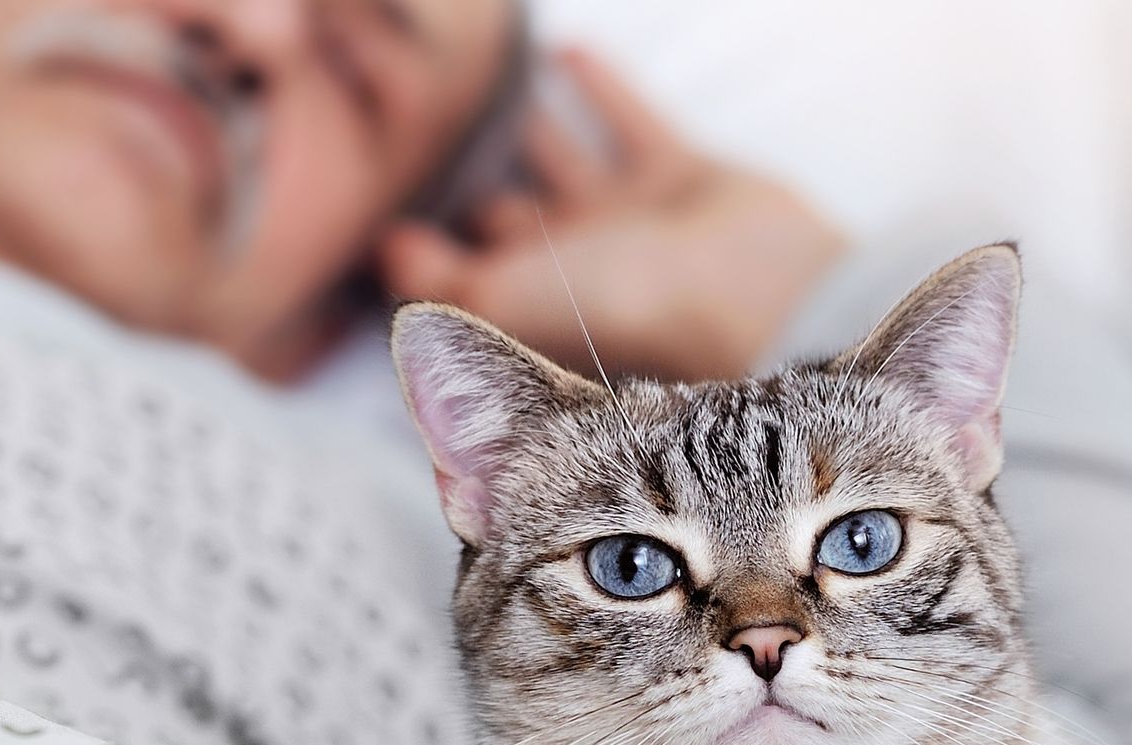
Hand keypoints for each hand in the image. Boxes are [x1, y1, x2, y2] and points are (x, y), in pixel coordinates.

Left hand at [379, 49, 846, 382]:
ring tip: (482, 78)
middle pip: (508, 214)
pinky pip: (631, 124)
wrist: (759, 292)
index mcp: (534, 302)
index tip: (372, 192)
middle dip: (468, 176)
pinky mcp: (682, 177)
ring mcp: (631, 219)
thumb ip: (442, 278)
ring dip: (529, 126)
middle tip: (414, 116)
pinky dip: (602, 89)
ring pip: (564, 163)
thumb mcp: (515, 299)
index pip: (460, 268)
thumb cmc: (635, 307)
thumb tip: (386, 251)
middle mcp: (577, 263)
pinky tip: (565, 51)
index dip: (418, 238)